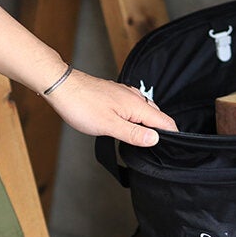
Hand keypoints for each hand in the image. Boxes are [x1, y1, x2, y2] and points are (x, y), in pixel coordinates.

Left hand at [43, 68, 177, 145]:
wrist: (61, 86)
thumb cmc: (81, 105)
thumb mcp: (109, 125)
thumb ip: (134, 133)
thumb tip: (155, 139)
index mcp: (137, 105)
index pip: (165, 122)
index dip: (173, 136)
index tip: (175, 150)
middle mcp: (135, 97)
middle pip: (158, 116)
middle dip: (163, 131)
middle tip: (160, 150)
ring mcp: (125, 94)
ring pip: (146, 110)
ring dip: (150, 124)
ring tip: (146, 140)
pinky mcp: (116, 93)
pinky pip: (135, 106)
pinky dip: (138, 117)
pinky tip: (130, 124)